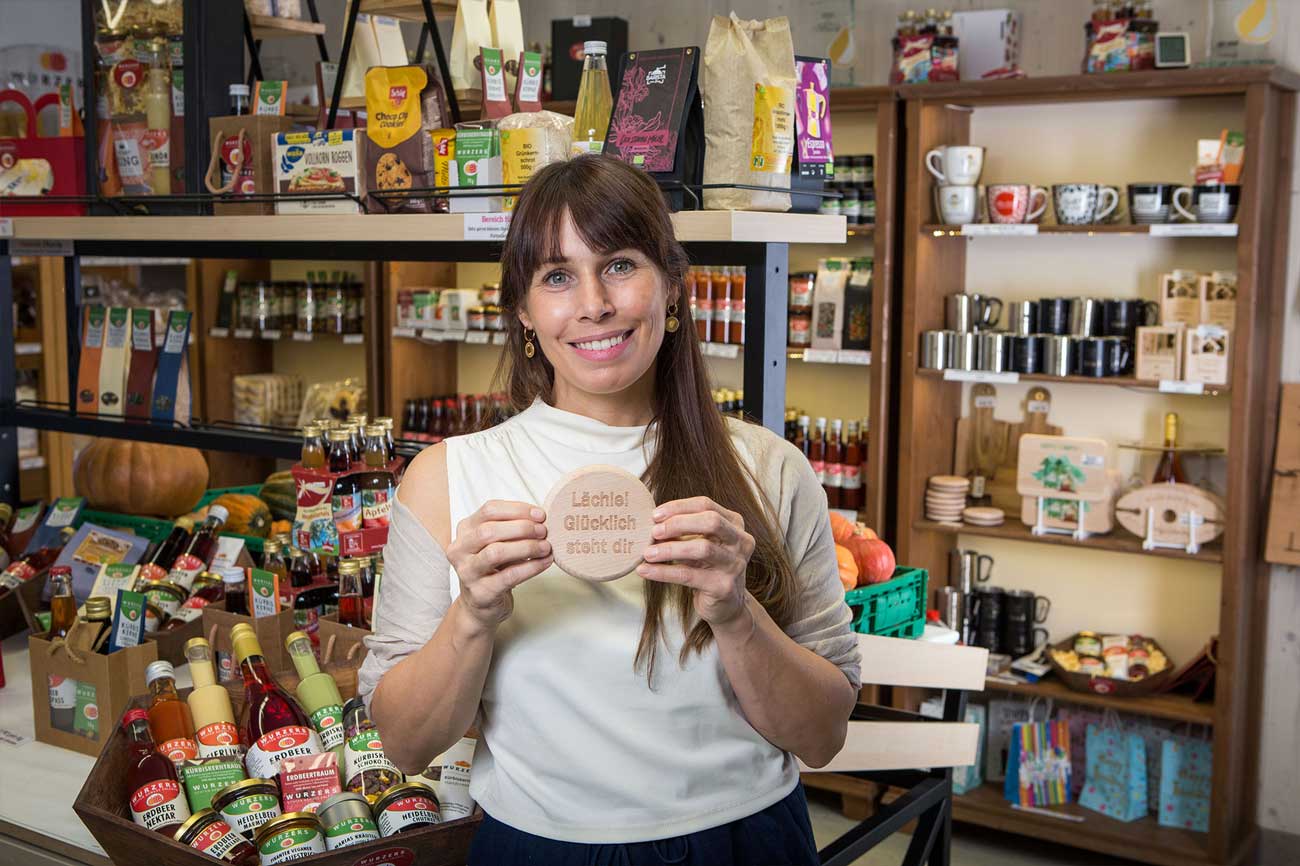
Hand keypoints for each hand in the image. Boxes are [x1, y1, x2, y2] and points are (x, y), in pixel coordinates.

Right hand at [446, 500, 552, 631]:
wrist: (481, 605)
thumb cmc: (493, 568)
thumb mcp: (499, 543)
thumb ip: (513, 528)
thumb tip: (540, 518)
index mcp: (465, 530)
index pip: (489, 510)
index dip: (517, 509)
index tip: (540, 515)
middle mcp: (460, 549)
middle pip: (489, 530)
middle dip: (522, 528)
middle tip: (543, 531)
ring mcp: (467, 572)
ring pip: (496, 552)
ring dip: (526, 547)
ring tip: (546, 547)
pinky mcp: (480, 592)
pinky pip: (508, 576)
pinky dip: (530, 567)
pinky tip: (544, 562)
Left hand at [636, 496, 755, 630]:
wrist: (726, 605)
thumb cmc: (707, 567)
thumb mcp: (699, 543)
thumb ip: (683, 530)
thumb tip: (652, 521)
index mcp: (734, 524)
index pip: (706, 505)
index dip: (678, 507)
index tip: (655, 515)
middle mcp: (741, 541)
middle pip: (711, 522)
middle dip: (678, 524)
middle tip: (653, 532)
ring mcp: (735, 565)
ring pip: (701, 549)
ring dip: (669, 549)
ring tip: (647, 553)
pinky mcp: (724, 587)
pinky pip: (689, 575)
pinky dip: (664, 572)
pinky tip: (646, 571)